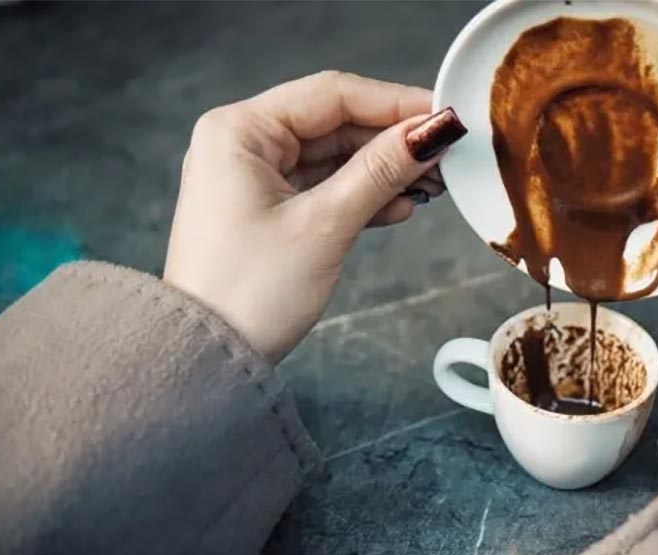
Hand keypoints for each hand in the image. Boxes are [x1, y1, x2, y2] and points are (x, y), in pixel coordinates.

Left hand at [163, 71, 465, 361]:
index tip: (447, 116)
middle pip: (335, 122)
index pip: (332, 94)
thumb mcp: (325, 225)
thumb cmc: (249, 293)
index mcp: (239, 131)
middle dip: (393, 140)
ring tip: (432, 185)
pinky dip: (363, 195)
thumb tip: (433, 132)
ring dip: (384, 170)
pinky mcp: (266, 210)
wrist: (209, 358)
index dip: (395, 102)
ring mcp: (252, 178)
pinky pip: (324, 187)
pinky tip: (401, 206)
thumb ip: (381, 171)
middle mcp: (241, 144)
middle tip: (449, 155)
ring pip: (334, 157)